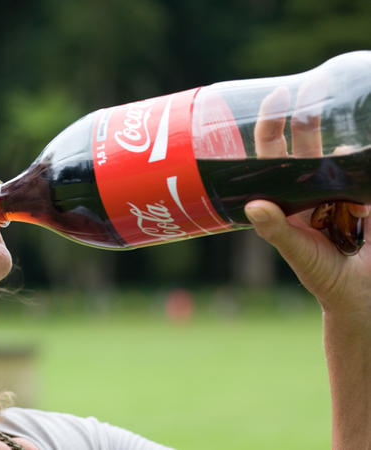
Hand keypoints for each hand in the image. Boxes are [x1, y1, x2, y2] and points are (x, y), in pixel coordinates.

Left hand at [245, 85, 370, 312]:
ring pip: (340, 153)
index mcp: (287, 198)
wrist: (365, 297)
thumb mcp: (298, 254)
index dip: (271, 126)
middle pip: (307, 144)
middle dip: (308, 115)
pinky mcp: (367, 195)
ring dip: (344, 134)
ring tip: (342, 110)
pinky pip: (364, 167)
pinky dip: (363, 154)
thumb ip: (278, 231)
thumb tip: (254, 205)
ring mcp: (342, 190)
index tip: (276, 97)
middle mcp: (312, 189)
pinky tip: (364, 147)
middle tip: (315, 84)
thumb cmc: (325, 278)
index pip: (273, 155)